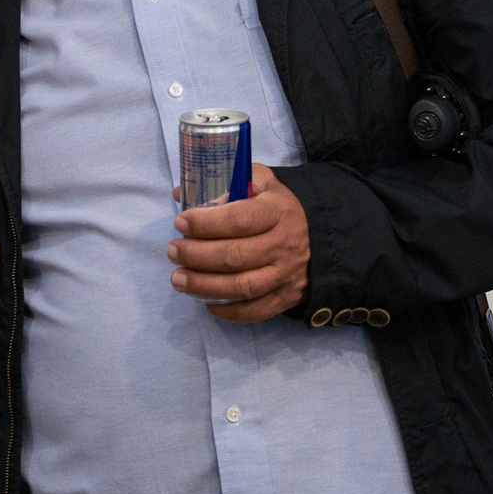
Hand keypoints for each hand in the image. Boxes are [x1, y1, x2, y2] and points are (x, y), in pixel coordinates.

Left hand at [169, 164, 310, 323]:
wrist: (320, 235)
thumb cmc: (278, 206)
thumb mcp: (260, 182)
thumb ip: (224, 184)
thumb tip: (181, 194)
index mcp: (278, 211)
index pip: (239, 219)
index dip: (206, 223)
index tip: (181, 223)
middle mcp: (284, 244)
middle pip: (235, 256)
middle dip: (196, 255)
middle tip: (173, 251)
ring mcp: (286, 275)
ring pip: (242, 287)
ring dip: (204, 285)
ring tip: (178, 279)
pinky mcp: (287, 298)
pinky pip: (254, 311)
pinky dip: (227, 310)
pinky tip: (205, 300)